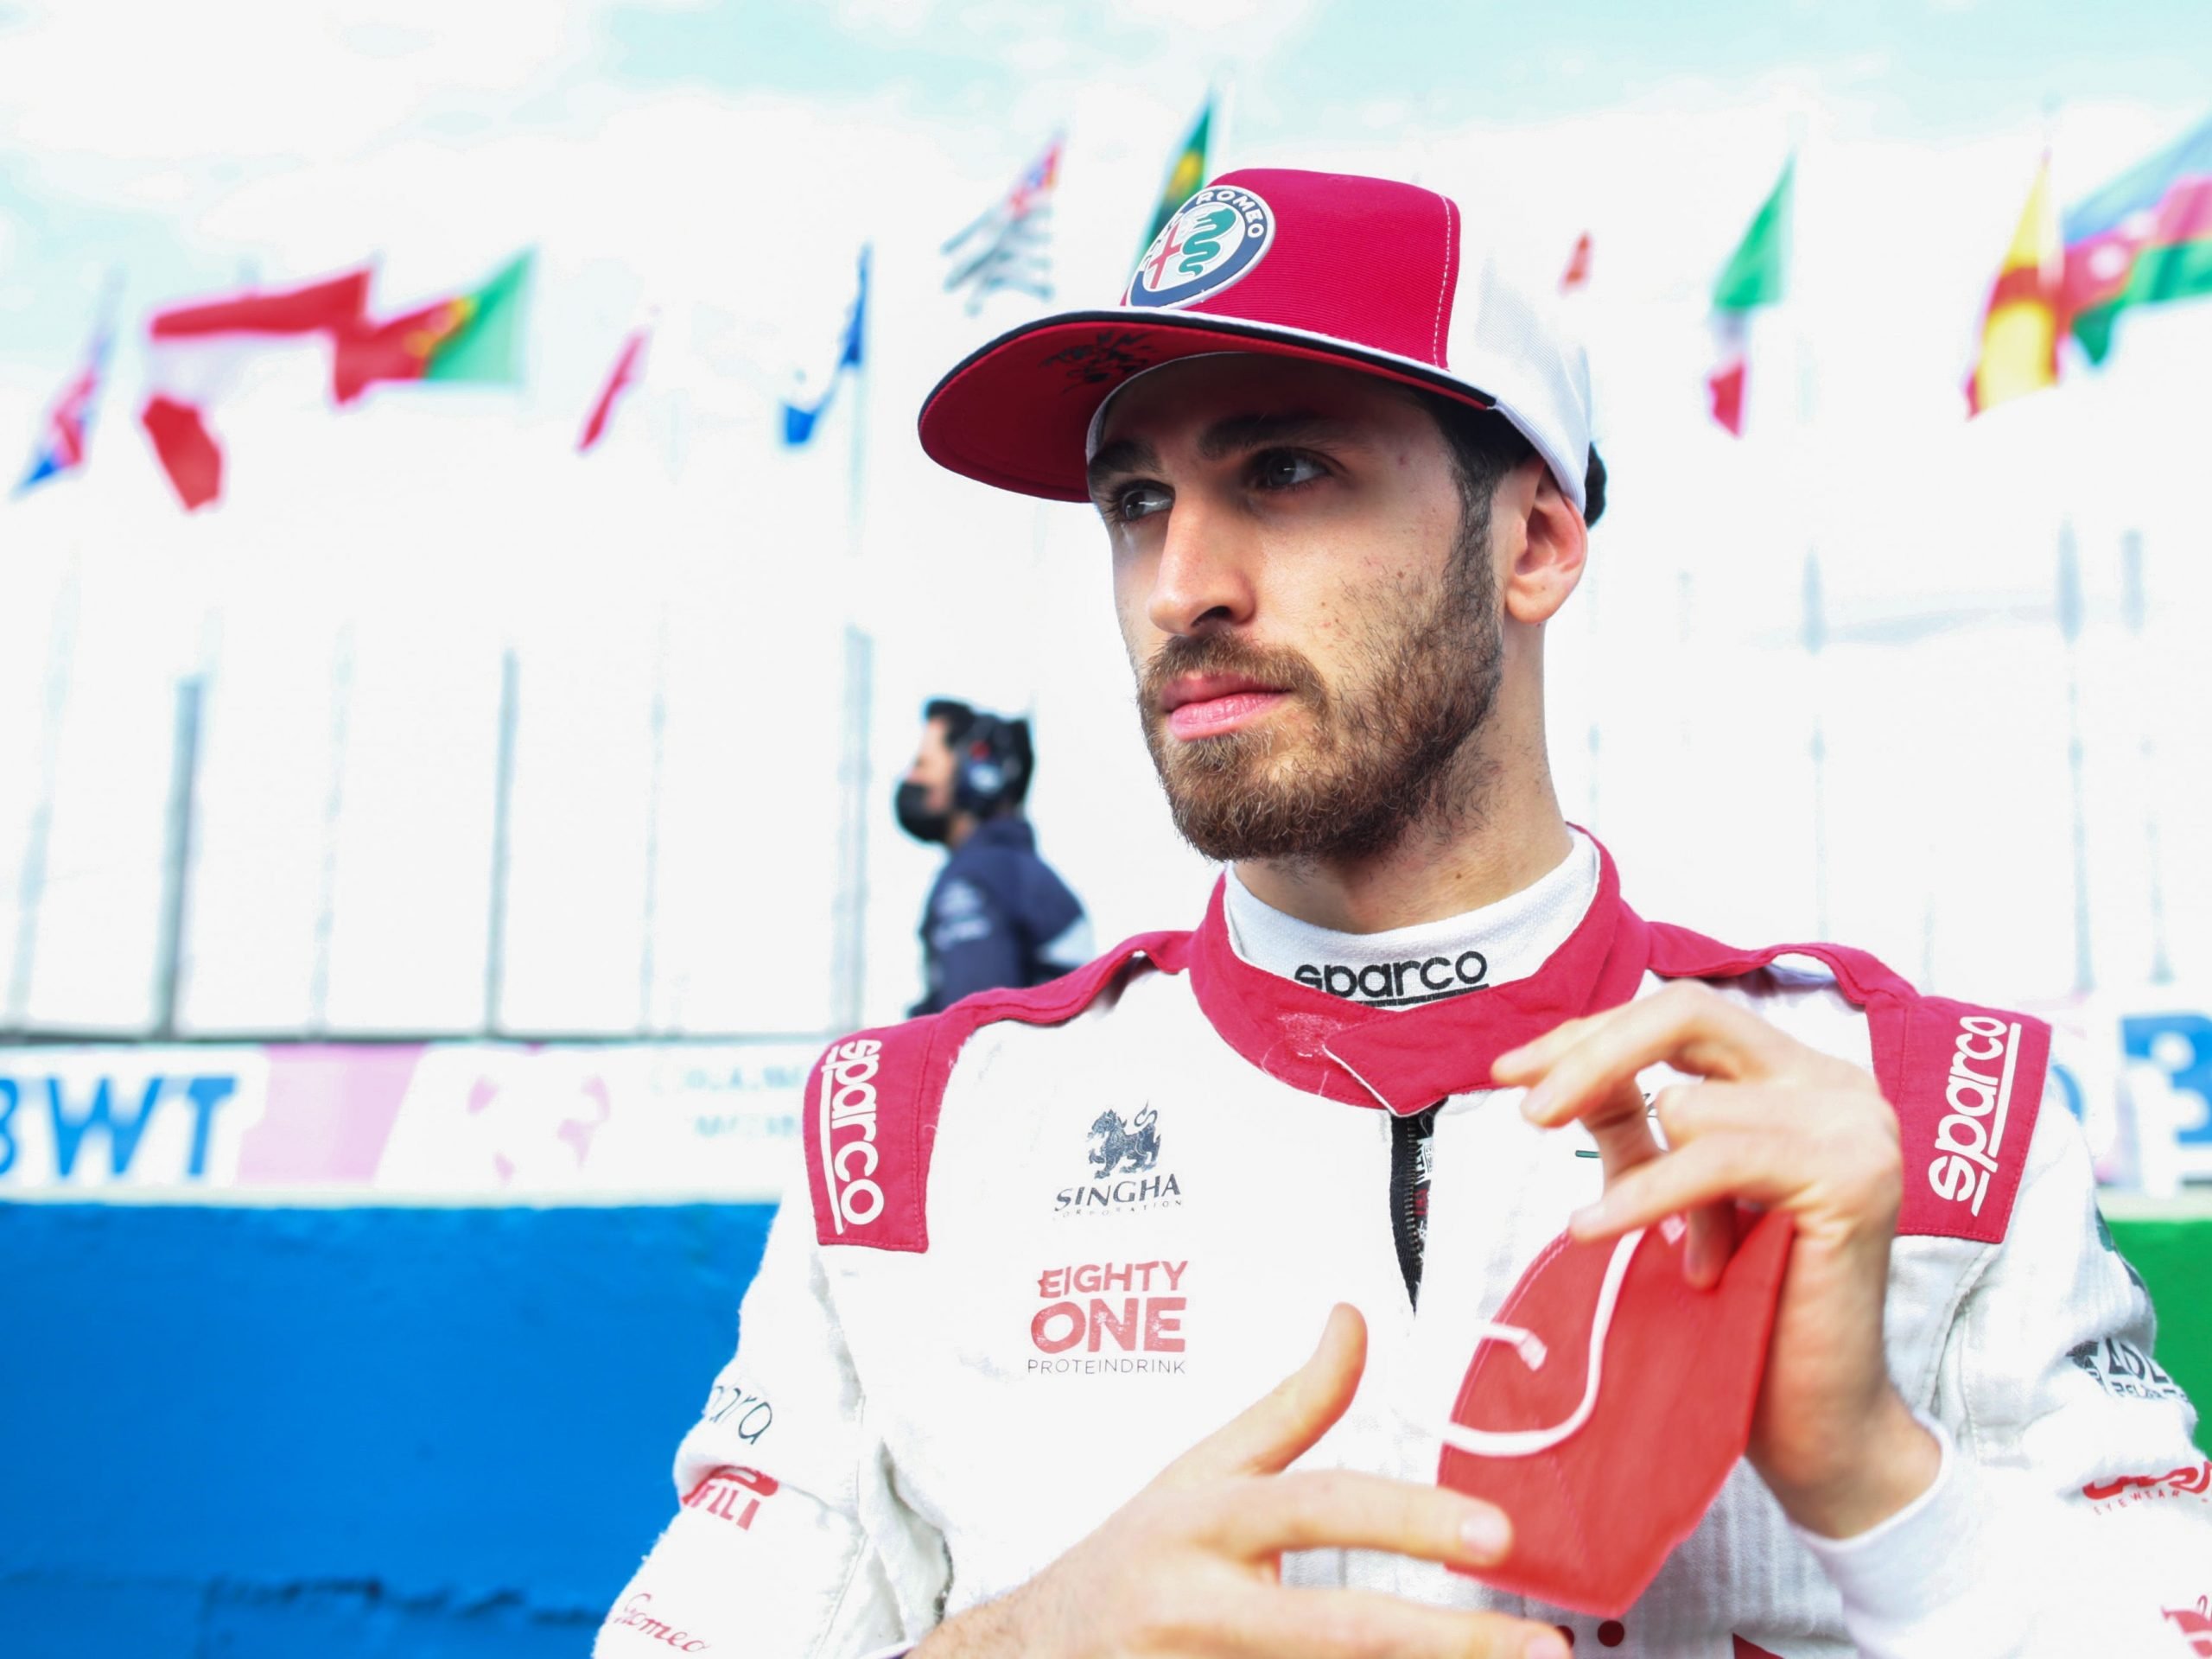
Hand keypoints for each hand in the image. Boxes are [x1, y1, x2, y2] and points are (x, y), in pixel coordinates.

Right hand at [915, 1304, 1569, 1658]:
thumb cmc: (1136, 1556)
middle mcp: (1203, 1605)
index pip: (1316, 1507)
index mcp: (1206, 1522)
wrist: (1037, 1651)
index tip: (1493, 1531)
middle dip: (1447, 1644)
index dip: (1407, 1516)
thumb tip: (1353, 1319)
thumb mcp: (1202, 1469)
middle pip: (1338, 1628)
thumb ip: (1292, 1405)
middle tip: (1541, 1647)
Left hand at [1495, 983, 1940, 1538]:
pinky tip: (1598, 1229)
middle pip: (1687, 1014)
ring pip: (1692, 1102)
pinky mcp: (1855, 1178)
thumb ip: (1631, 1124)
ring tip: (1650, 1246)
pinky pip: (1715, 1159)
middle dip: (1588, 1053)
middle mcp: (1838, 1088)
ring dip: (1643, 1180)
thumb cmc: (1746, 1315)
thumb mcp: (1670, 1195)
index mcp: (1800, 1080)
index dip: (1589, 1034)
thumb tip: (1563, 1066)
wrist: (1816, 1423)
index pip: (1681, 1015)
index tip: (1509, 1071)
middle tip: (1523, 1108)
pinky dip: (1646, 1195)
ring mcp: (1856, 1127)